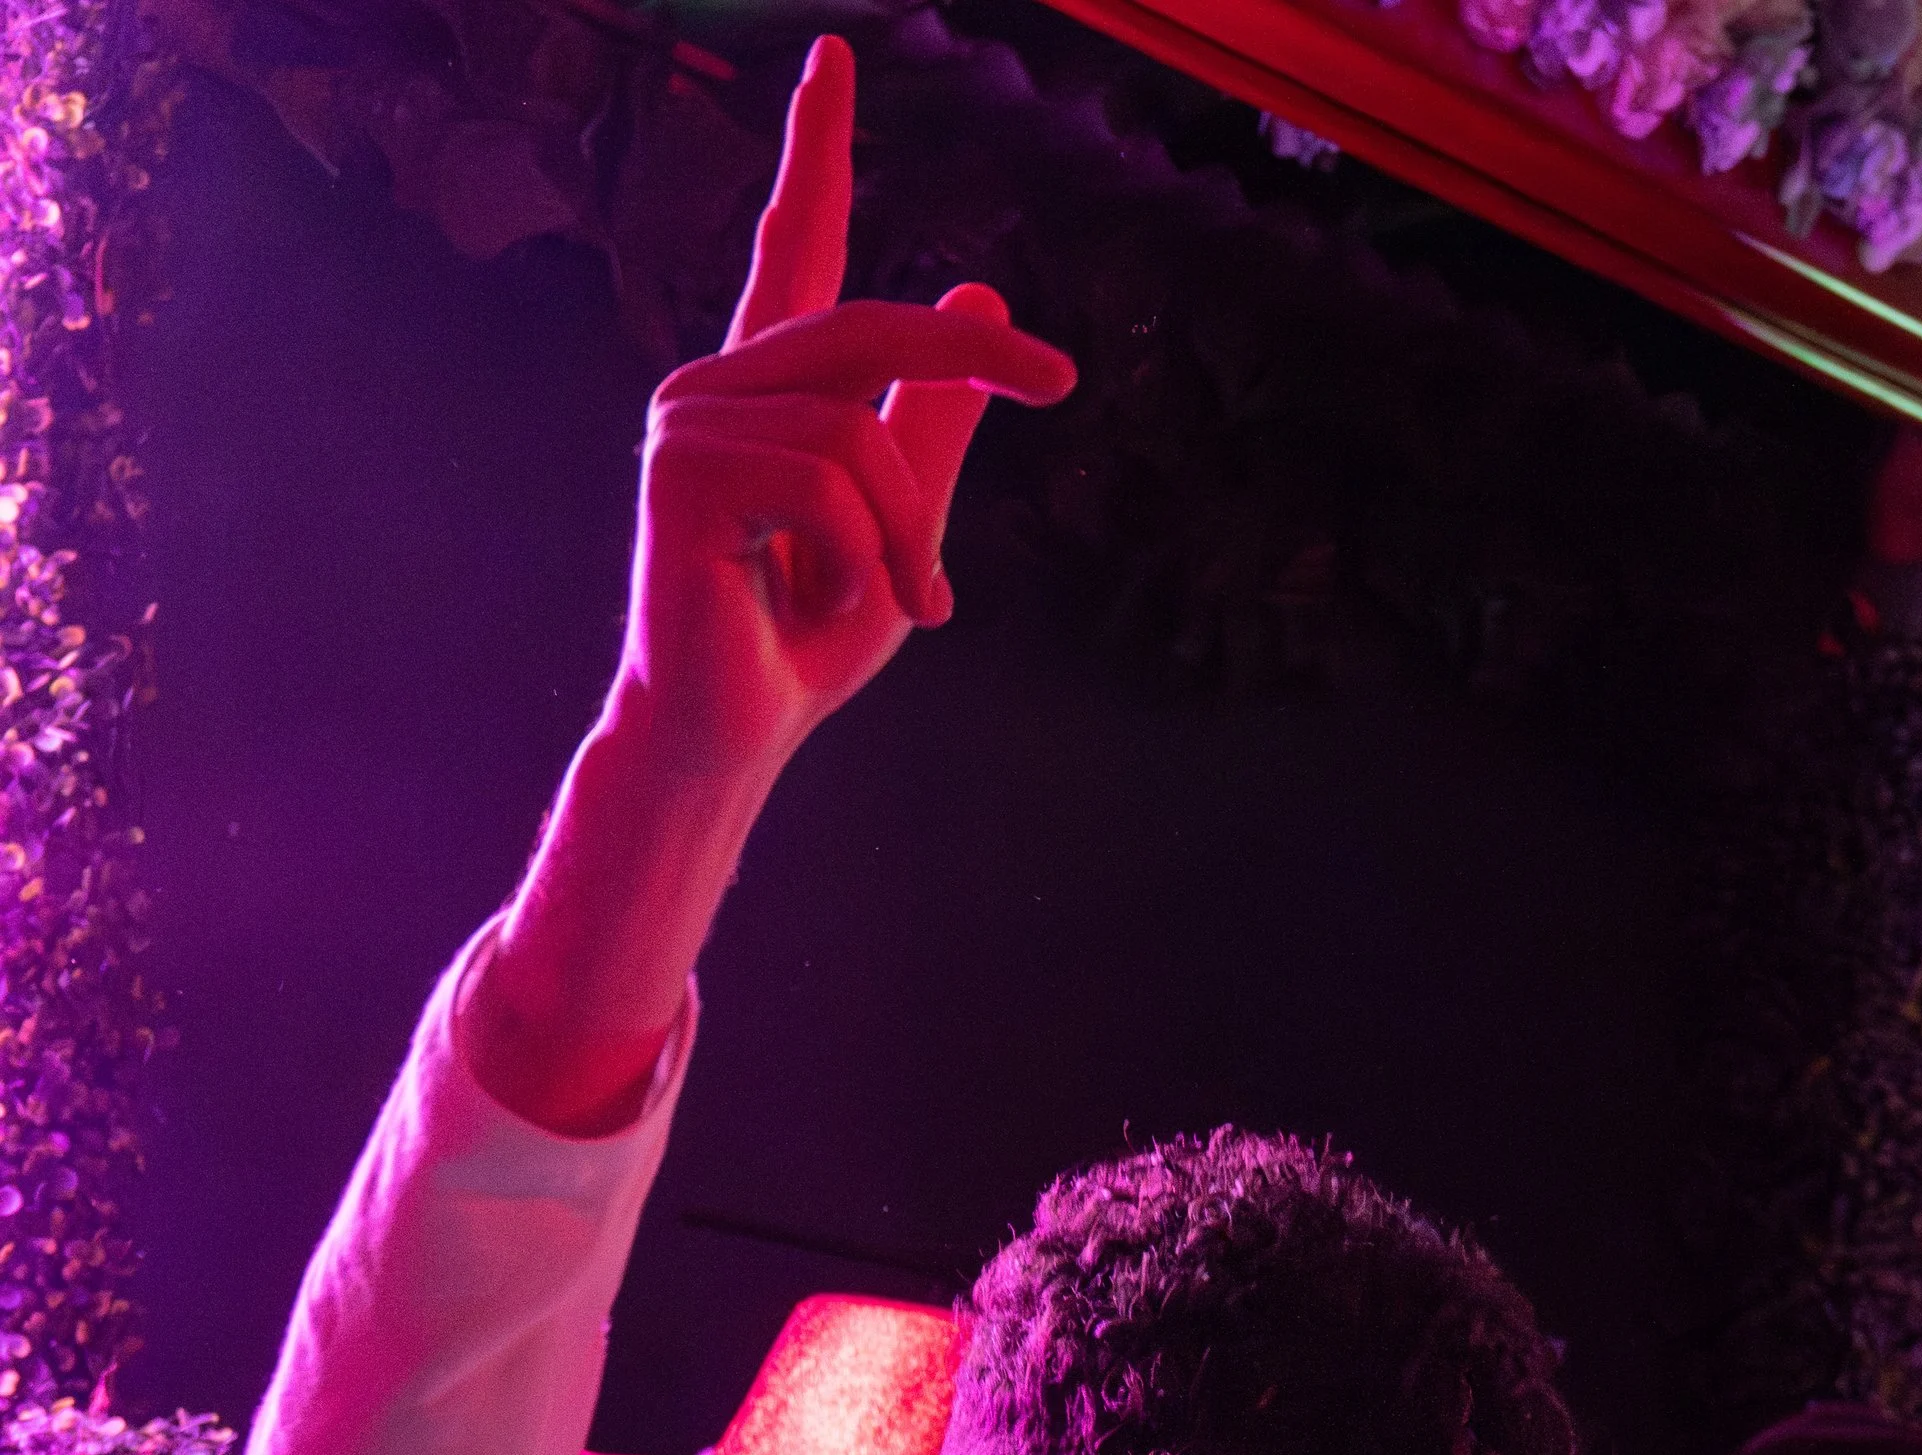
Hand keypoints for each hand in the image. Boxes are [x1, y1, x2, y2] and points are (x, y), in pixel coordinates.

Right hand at [625, 39, 1075, 786]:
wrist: (732, 735)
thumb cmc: (804, 644)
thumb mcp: (903, 526)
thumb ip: (930, 421)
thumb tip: (974, 292)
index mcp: (769, 390)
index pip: (799, 250)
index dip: (818, 154)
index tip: (834, 59)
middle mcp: (718, 385)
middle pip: (867, 323)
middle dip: (972, 358)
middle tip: (1056, 381)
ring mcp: (688, 420)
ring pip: (854, 425)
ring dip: (906, 531)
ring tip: (913, 605)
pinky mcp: (681, 469)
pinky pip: (823, 479)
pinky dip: (858, 555)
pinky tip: (817, 602)